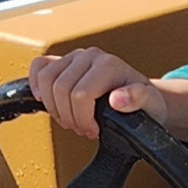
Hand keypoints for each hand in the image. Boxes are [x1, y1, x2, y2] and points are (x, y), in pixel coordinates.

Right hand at [29, 47, 153, 139]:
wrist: (142, 98)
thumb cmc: (145, 103)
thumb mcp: (151, 105)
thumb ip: (139, 99)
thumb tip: (118, 98)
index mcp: (109, 64)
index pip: (80, 95)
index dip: (83, 119)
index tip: (94, 131)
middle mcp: (90, 56)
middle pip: (61, 89)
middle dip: (69, 117)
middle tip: (82, 129)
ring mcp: (75, 57)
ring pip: (46, 80)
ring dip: (54, 108)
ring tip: (70, 119)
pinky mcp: (63, 61)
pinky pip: (39, 66)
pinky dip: (35, 84)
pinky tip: (44, 100)